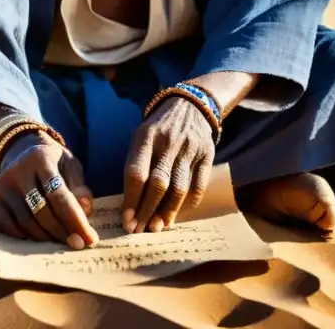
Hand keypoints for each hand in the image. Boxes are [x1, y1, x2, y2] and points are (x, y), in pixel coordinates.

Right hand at [0, 131, 97, 249]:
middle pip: (42, 211)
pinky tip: (40, 238)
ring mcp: (2, 185)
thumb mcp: (71, 166)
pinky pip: (10, 227)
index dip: (75, 220)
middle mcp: (18, 170)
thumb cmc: (54, 163)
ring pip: (26, 223)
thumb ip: (80, 186)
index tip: (89, 239)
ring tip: (61, 241)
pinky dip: (26, 237)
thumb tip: (85, 210)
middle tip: (78, 244)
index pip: (59, 195)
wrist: (23, 152)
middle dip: (62, 232)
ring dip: (46, 238)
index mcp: (40, 157)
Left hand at [121, 97, 213, 233]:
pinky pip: (199, 184)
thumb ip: (135, 163)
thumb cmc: (158, 127)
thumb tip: (129, 202)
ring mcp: (190, 148)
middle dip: (147, 210)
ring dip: (167, 211)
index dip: (131, 200)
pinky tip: (178, 213)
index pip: (137, 173)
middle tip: (140, 230)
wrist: (190, 104)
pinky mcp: (207, 154)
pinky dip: (189, 202)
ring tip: (158, 226)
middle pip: (158, 183)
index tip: (126, 220)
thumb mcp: (140, 135)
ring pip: (179, 187)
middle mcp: (169, 142)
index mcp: (147, 136)